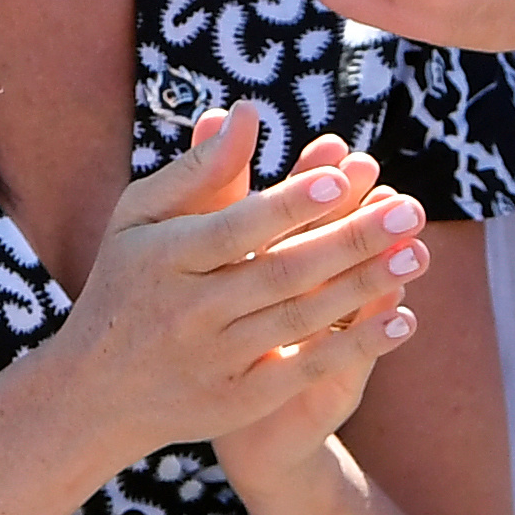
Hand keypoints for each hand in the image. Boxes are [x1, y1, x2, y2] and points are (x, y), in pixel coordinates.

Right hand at [24, 109, 428, 487]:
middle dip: (350, 240)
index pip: (236, 227)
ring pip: (300, 319)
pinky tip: (401, 319)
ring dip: (364, 287)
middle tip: (410, 209)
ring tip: (417, 252)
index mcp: (165, 257)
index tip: (341, 174)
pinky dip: (355, 346)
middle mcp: (189, 311)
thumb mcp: (142, 219)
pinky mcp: (237, 401)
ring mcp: (214, 359)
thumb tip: (246, 114)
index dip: (289, 203)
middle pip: (280, 272)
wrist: (97, 392)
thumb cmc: (130, 282)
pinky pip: (304, 369)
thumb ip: (198, 171)